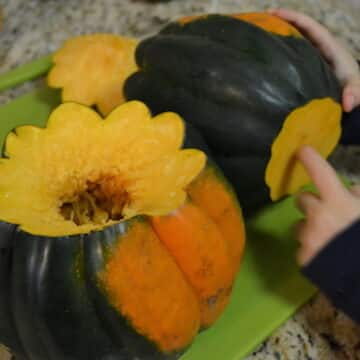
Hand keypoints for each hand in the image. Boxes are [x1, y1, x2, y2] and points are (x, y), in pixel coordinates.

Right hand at [268, 8, 359, 112]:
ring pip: (294, 42)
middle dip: (281, 23)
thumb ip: (354, 93)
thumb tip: (348, 102)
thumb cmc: (355, 89)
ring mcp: (312, 57)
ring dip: (278, 36)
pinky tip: (265, 57)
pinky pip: (291, 56)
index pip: (309, 27)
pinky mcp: (306, 68)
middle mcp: (319, 49)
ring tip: (258, 35)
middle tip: (259, 22)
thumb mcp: (356, 89)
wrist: (353, 94)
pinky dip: (279, 52)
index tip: (274, 13)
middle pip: (298, 30)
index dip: (292, 18)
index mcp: (329, 47)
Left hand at [295, 146, 359, 264]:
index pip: (320, 172)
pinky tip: (325, 257)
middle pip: (301, 199)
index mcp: (338, 202)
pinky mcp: (303, 257)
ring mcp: (308, 238)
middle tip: (326, 213)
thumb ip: (358, 198)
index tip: (301, 150)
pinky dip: (311, 249)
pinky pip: (302, 247)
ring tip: (326, 240)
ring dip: (309, 228)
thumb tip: (349, 190)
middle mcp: (318, 216)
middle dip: (311, 203)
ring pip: (298, 225)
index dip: (310, 159)